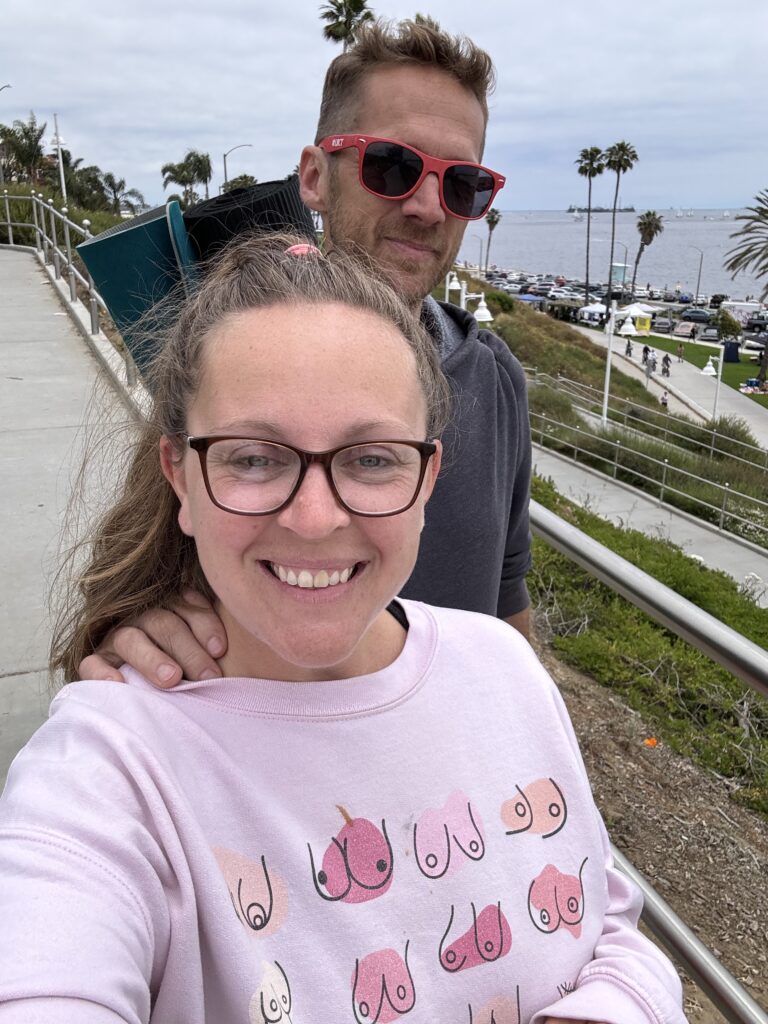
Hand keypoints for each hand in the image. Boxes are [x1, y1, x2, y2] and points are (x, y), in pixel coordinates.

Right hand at [78, 590, 226, 686]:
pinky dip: (103, 673)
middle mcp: (142, 617)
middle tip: (208, 676)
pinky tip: (120, 686)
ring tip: (172, 679)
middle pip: (163, 623)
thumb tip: (251, 632)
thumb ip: (219, 641)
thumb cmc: (190, 667)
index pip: (187, 605)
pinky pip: (93, 664)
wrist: (145, 691)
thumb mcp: (205, 648)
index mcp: (171, 607)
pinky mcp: (96, 661)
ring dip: (152, 658)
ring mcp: (116, 638)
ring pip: (130, 639)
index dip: (205, 624)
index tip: (221, 650)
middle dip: (188, 649)